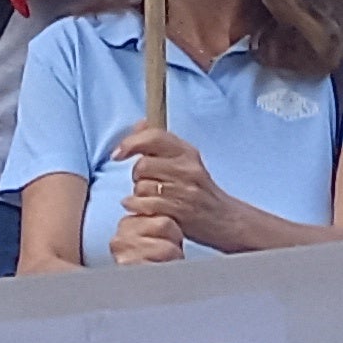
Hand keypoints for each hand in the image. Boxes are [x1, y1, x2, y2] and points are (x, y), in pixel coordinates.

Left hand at [113, 132, 219, 259]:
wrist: (225, 219)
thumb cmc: (199, 190)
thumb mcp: (185, 161)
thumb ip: (160, 142)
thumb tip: (140, 124)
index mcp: (187, 152)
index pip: (154, 137)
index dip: (131, 143)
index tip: (118, 154)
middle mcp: (188, 168)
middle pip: (143, 165)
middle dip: (136, 176)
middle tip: (144, 183)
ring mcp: (185, 190)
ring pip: (142, 186)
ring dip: (138, 194)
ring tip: (149, 198)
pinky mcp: (181, 211)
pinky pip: (146, 205)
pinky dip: (137, 207)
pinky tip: (141, 208)